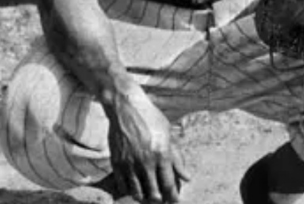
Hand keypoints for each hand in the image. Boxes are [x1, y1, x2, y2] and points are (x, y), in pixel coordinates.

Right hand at [105, 86, 190, 202]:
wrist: (126, 108)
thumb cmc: (151, 119)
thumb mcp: (169, 135)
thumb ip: (177, 158)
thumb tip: (186, 178)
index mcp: (162, 153)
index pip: (169, 184)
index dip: (173, 197)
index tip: (175, 202)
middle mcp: (146, 161)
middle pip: (153, 193)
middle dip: (160, 200)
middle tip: (163, 201)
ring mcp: (129, 163)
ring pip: (137, 192)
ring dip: (144, 198)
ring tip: (149, 197)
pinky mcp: (116, 163)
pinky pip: (123, 185)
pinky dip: (130, 191)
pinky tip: (136, 189)